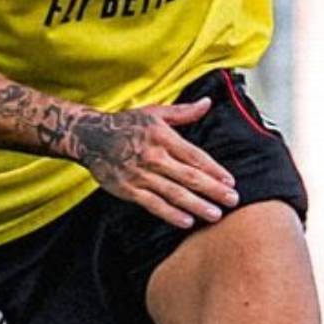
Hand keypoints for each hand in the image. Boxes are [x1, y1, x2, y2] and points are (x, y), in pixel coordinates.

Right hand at [71, 98, 237, 228]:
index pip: (195, 156)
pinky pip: (152, 204)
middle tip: (233, 200)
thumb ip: (184, 112)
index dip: (214, 170)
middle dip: (213, 190)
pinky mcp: (127, 189)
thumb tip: (208, 102)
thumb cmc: (127, 124)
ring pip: (174, 193)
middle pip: (189, 177)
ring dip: (197, 205)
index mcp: (163, 137)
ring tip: (216, 214)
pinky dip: (170, 214)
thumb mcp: (155, 112)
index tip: (230, 181)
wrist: (91, 137)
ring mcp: (140, 175)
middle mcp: (153, 157)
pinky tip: (187, 221)